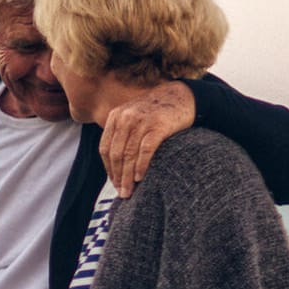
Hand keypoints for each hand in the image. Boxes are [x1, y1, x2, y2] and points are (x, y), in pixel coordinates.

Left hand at [100, 82, 194, 197]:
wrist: (183, 96)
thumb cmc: (158, 112)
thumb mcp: (133, 116)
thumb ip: (122, 133)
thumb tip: (115, 164)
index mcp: (115, 116)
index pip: (105, 148)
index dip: (109, 168)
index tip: (114, 182)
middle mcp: (126, 118)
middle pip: (116, 153)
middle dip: (118, 176)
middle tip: (122, 192)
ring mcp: (141, 121)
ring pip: (128, 154)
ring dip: (128, 176)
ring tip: (129, 191)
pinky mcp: (158, 126)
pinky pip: (145, 150)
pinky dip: (141, 166)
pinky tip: (140, 177)